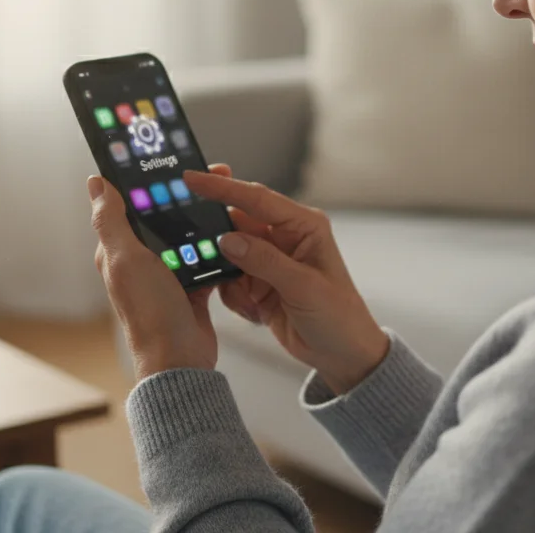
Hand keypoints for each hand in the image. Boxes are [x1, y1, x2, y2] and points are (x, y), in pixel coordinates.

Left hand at [88, 176, 217, 380]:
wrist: (180, 359)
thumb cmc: (149, 313)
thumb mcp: (127, 260)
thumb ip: (111, 221)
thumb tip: (95, 183)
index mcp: (119, 251)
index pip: (129, 204)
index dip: (146, 181)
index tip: (167, 159)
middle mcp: (141, 260)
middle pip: (162, 216)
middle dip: (183, 194)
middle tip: (210, 173)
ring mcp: (167, 273)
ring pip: (186, 233)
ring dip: (203, 217)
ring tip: (225, 198)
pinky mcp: (191, 285)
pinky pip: (205, 256)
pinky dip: (217, 246)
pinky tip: (231, 231)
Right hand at [184, 168, 388, 394]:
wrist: (343, 355)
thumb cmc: (338, 316)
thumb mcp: (304, 287)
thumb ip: (264, 261)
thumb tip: (227, 239)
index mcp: (303, 226)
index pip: (256, 198)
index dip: (223, 187)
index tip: (192, 179)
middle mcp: (283, 238)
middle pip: (236, 222)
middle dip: (216, 236)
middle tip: (194, 246)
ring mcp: (268, 261)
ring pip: (228, 253)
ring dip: (226, 273)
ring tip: (245, 295)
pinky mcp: (257, 284)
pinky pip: (229, 279)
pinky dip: (233, 295)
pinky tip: (254, 311)